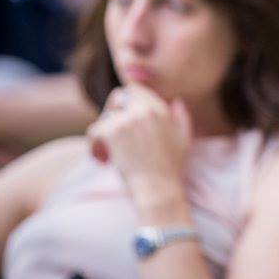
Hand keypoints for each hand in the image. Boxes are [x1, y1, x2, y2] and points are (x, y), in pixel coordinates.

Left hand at [86, 85, 192, 205]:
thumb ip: (182, 117)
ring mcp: (128, 120)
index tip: (122, 113)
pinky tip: (101, 159)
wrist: (159, 188)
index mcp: (161, 110)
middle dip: (111, 110)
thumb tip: (177, 102)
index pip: (137, 89)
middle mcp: (145, 110)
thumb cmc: (172, 168)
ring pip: (105, 117)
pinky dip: (94, 145)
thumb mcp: (185, 140)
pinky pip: (94, 131)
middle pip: (118, 96)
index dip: (127, 99)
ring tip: (108, 152)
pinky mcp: (113, 132)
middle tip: (112, 131)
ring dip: (104, 132)